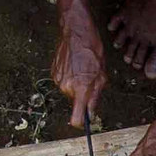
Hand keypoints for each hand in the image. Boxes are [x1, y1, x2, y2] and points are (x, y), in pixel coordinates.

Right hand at [53, 0, 107, 127]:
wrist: (76, 32)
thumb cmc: (92, 51)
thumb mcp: (102, 75)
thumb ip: (96, 96)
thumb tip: (92, 113)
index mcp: (81, 89)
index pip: (76, 119)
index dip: (81, 124)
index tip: (85, 122)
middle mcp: (67, 88)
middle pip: (75, 102)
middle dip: (83, 95)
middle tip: (90, 78)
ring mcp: (58, 80)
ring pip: (70, 91)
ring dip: (77, 84)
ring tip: (83, 68)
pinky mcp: (53, 73)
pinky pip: (64, 82)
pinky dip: (70, 77)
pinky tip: (75, 64)